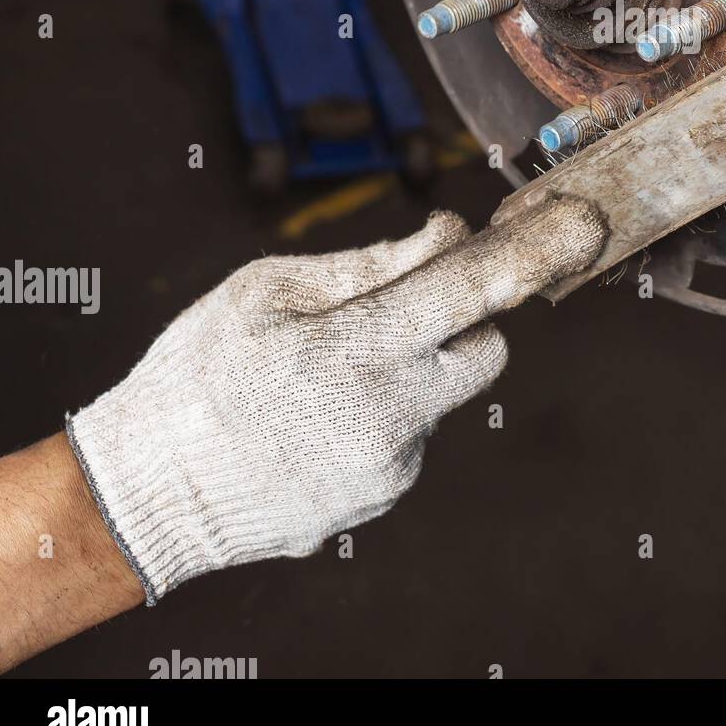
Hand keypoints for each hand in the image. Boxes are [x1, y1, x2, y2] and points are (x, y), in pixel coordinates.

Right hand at [67, 198, 605, 602]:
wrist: (144, 495)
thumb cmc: (196, 372)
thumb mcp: (268, 291)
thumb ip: (371, 266)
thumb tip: (448, 235)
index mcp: (359, 352)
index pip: (471, 292)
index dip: (532, 254)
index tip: (581, 226)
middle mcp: (391, 418)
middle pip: (488, 354)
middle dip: (466, 322)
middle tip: (403, 309)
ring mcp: (390, 469)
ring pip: (441, 398)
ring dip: (410, 373)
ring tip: (321, 380)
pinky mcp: (380, 500)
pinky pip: (409, 439)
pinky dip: (384, 415)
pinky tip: (316, 419)